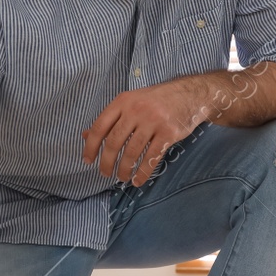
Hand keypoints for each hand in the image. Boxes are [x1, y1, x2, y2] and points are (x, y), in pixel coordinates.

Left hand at [82, 78, 206, 185]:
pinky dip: (143, 173)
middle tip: (105, 174)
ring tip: (122, 177)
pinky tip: (138, 180)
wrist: (189, 94)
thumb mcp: (131, 102)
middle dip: (107, 162)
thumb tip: (85, 136)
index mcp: (123, 101)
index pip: (100, 127)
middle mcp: (136, 110)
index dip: (91, 146)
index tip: (88, 161)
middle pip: (114, 142)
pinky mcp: (168, 133)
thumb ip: (110, 118)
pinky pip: (151, 158)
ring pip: (132, 152)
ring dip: (124, 169)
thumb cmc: (156, 100)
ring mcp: (153, 121)